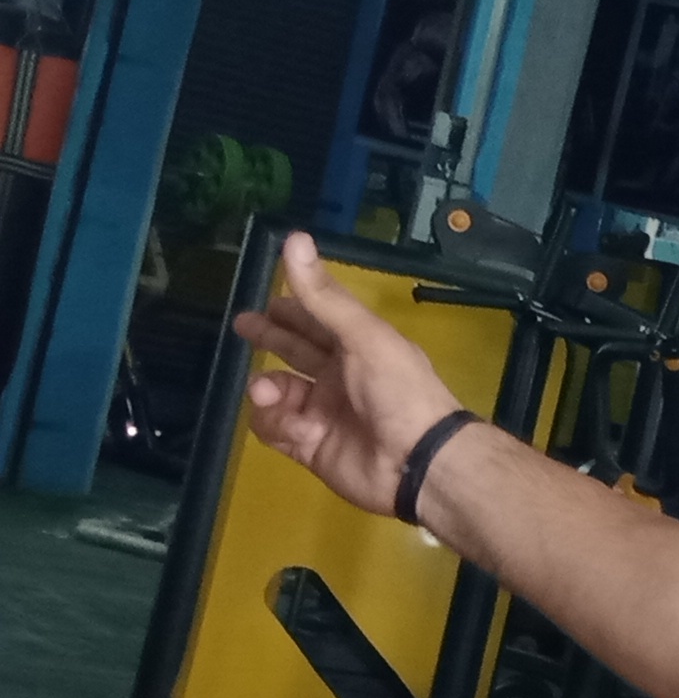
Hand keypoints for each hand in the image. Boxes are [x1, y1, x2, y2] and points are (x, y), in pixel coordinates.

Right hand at [232, 232, 469, 518]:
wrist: (417, 460)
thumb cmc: (398, 390)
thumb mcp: (363, 336)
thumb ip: (323, 296)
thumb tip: (293, 237)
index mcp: (359, 347)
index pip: (318, 321)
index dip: (292, 308)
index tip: (264, 297)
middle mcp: (341, 377)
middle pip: (295, 351)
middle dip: (269, 337)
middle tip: (243, 324)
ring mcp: (324, 412)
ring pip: (277, 391)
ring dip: (266, 387)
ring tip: (269, 391)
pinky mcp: (310, 445)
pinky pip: (275, 428)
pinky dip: (273, 422)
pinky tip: (288, 423)